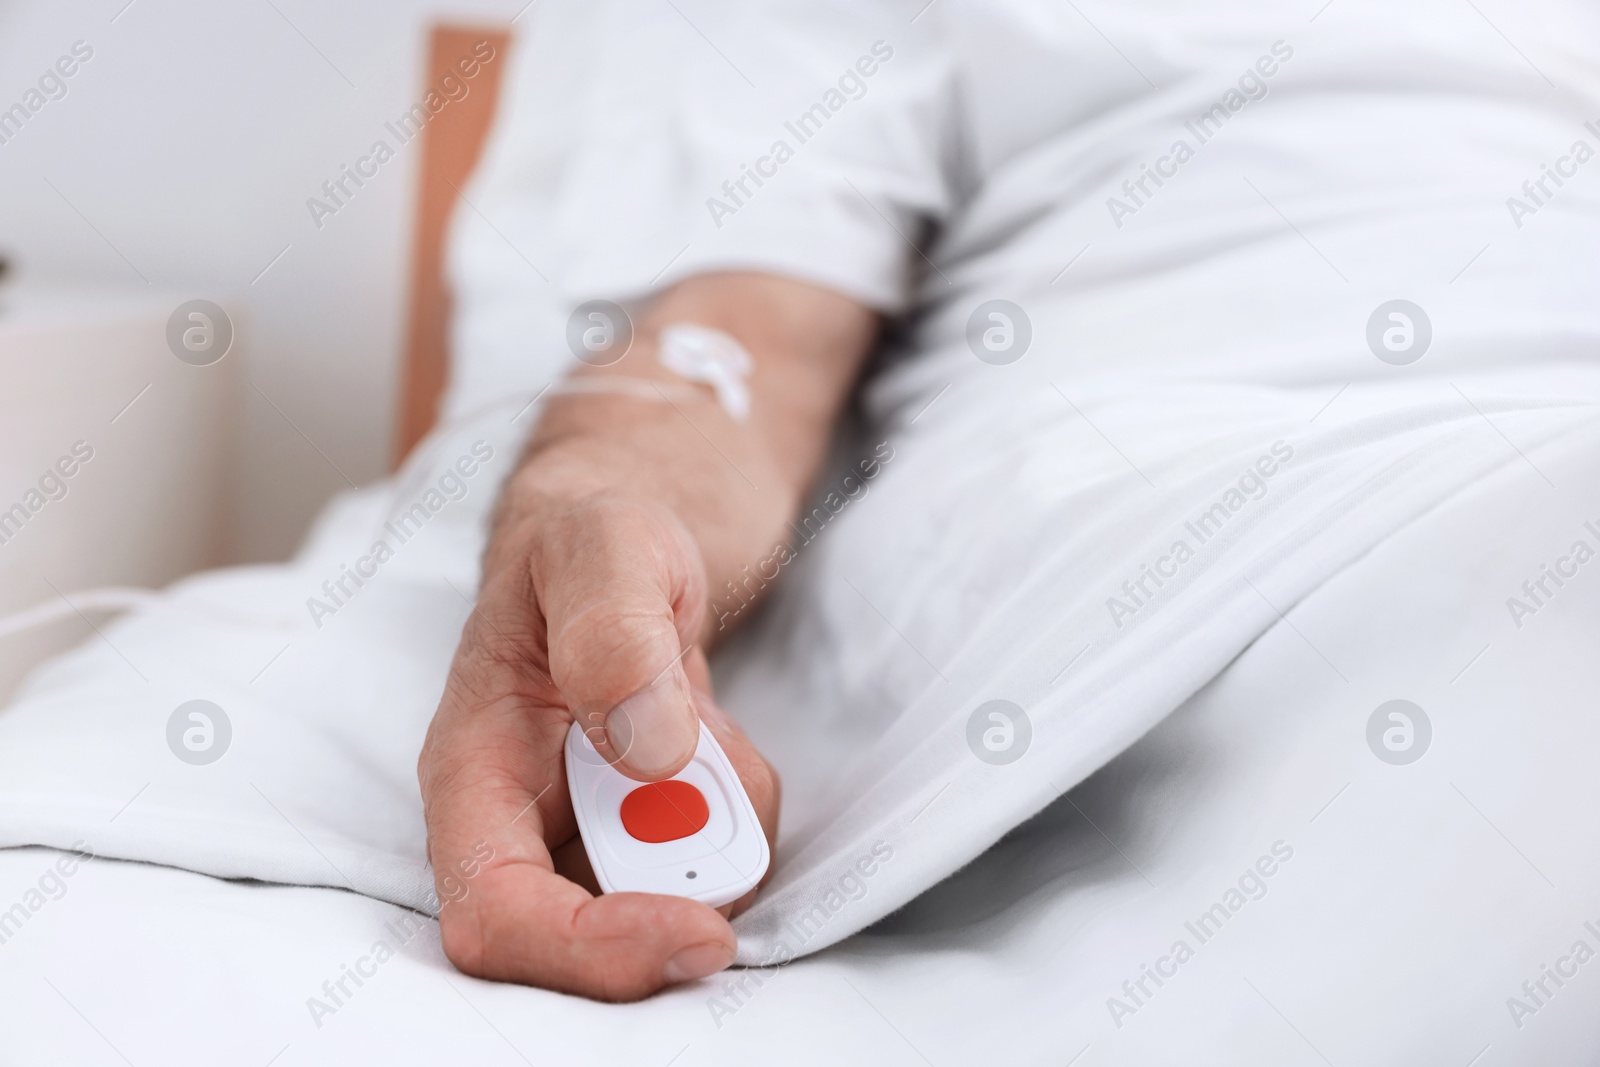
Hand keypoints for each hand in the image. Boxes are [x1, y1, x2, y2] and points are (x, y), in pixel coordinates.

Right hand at [418, 492, 779, 1000]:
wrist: (640, 507)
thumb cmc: (598, 521)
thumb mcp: (604, 541)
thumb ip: (613, 632)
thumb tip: (646, 752)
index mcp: (475, 765)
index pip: (495, 913)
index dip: (588, 951)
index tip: (695, 930)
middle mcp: (525, 811)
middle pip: (593, 927)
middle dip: (683, 878)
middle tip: (720, 772)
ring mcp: (594, 821)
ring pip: (670, 898)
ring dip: (724, 829)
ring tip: (711, 720)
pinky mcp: (655, 817)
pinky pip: (717, 859)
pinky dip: (744, 809)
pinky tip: (718, 731)